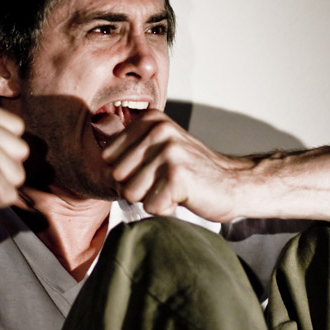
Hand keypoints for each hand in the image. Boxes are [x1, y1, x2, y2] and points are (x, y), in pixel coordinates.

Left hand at [101, 110, 250, 220]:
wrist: (233, 183)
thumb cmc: (191, 170)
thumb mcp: (158, 145)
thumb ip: (129, 142)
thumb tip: (96, 128)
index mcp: (149, 120)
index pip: (108, 157)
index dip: (127, 173)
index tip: (151, 170)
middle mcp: (158, 130)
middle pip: (117, 176)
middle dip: (137, 188)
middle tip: (164, 182)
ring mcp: (168, 151)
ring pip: (131, 193)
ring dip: (152, 199)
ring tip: (173, 189)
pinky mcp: (178, 175)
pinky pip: (151, 206)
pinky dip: (166, 209)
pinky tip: (183, 197)